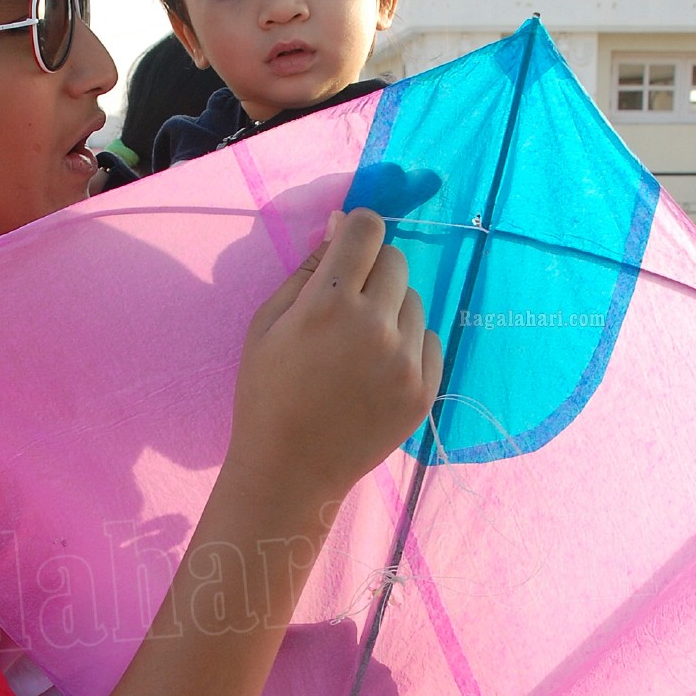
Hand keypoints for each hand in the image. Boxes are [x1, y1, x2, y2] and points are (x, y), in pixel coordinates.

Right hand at [227, 208, 442, 505]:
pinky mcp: (424, 389)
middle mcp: (375, 326)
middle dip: (373, 270)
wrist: (290, 470)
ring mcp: (406, 360)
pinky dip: (408, 345)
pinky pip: (429, 340)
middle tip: (348, 304)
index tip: (349, 244)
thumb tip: (340, 225)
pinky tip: (377, 371)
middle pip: (396, 261)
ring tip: (360, 348)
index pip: (366, 230)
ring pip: (414, 302)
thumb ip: (307, 271)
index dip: (357, 228)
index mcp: (330, 304)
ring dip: (391, 310)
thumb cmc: (267, 393)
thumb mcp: (266, 325)